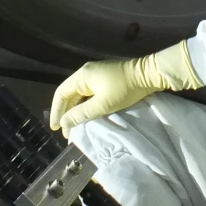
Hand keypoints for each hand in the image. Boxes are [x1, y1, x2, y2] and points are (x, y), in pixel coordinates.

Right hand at [49, 43, 201, 133]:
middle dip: (66, 113)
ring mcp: (96, 74)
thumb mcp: (102, 105)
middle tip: (67, 132)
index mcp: (82, 76)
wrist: (149, 75)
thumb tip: (65, 122)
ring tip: (76, 127)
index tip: (56, 128)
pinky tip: (87, 116)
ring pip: (79, 94)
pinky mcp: (105, 78)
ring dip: (76, 110)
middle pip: (69, 94)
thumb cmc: (124, 90)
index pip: (61, 94)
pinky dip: (85, 105)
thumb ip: (81, 114)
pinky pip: (89, 93)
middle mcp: (85, 73)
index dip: (56, 111)